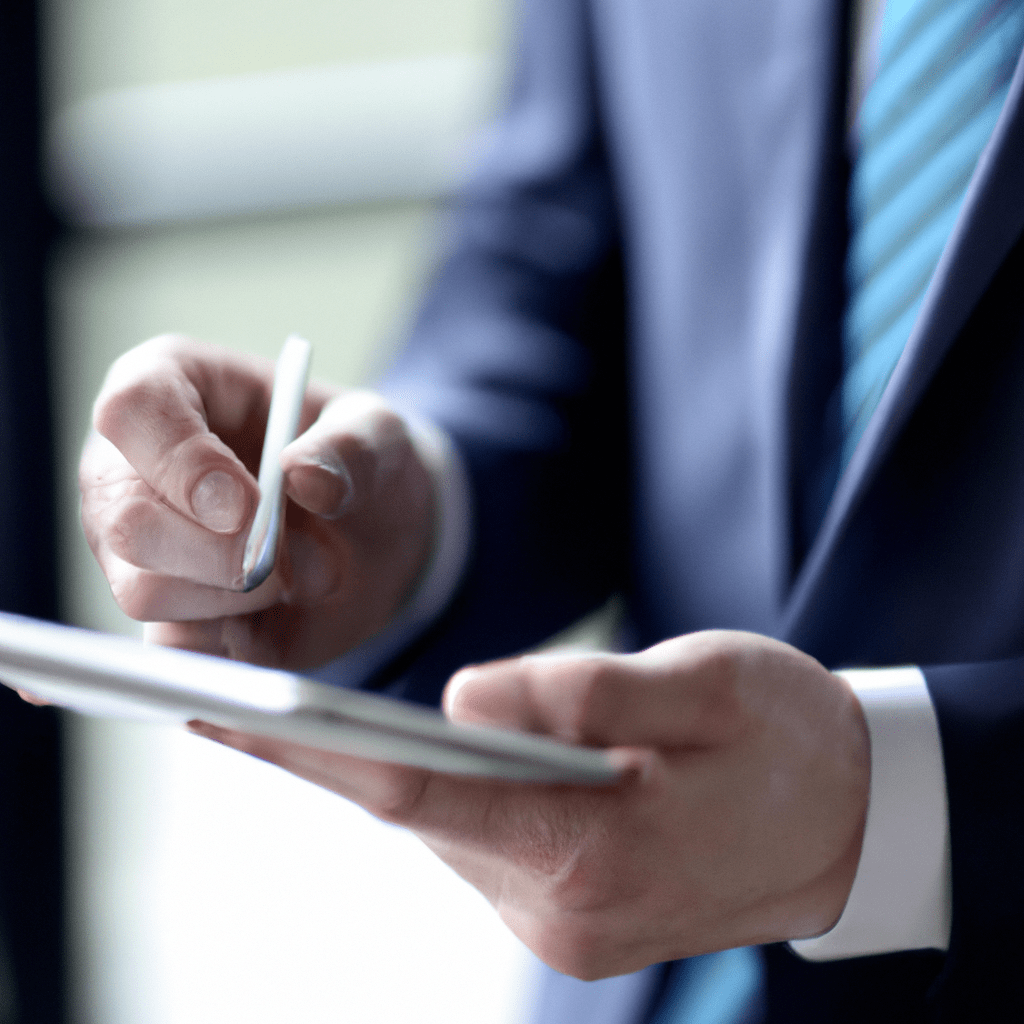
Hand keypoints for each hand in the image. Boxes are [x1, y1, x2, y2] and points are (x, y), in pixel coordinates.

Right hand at [80, 335, 434, 667]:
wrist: (373, 536)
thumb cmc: (357, 462)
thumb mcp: (379, 433)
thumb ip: (351, 447)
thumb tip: (305, 478)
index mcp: (171, 386)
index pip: (132, 411)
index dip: (182, 463)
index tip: (245, 507)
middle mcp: (130, 467)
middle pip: (127, 519)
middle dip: (224, 552)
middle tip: (306, 556)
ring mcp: (134, 548)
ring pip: (145, 591)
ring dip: (245, 597)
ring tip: (310, 575)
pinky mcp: (160, 614)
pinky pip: (175, 645)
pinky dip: (240, 639)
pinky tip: (280, 612)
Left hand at [188, 630, 869, 978]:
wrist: (853, 820)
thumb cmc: (789, 733)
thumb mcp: (709, 681)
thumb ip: (586, 689)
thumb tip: (461, 698)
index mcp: (595, 848)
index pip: (416, 790)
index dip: (308, 746)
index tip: (221, 711)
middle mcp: (560, 912)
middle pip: (417, 812)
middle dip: (329, 751)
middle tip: (234, 696)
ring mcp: (562, 930)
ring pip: (446, 828)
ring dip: (396, 769)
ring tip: (317, 714)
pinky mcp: (569, 920)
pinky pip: (481, 844)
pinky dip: (446, 795)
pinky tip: (430, 753)